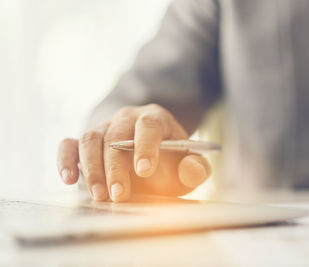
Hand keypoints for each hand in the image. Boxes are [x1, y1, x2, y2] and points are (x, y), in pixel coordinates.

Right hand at [57, 104, 210, 201]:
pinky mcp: (85, 141)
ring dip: (92, 168)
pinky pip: (69, 144)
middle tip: (119, 194)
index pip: (148, 125)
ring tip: (100, 195)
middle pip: (116, 136)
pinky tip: (69, 179)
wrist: (146, 151)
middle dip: (116, 167)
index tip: (145, 170)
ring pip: (91, 139)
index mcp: (154, 118)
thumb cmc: (168, 159)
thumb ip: (194, 168)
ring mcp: (103, 127)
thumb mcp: (186, 164)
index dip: (145, 146)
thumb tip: (193, 171)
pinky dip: (66, 160)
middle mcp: (126, 118)